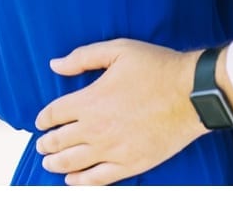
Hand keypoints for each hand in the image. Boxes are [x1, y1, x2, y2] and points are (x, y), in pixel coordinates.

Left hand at [33, 39, 204, 185]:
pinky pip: (99, 179)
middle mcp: (96, 128)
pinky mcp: (131, 163)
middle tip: (40, 146)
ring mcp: (113, 149)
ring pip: (74, 162)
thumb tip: (55, 65)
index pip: (55, 113)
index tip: (40, 122)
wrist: (192, 94)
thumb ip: (82, 57)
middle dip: (46, 144)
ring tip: (48, 164)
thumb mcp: (117, 50)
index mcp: (90, 100)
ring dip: (57, 164)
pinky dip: (82, 182)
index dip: (44, 119)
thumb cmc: (157, 68)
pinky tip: (73, 181)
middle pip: (60, 141)